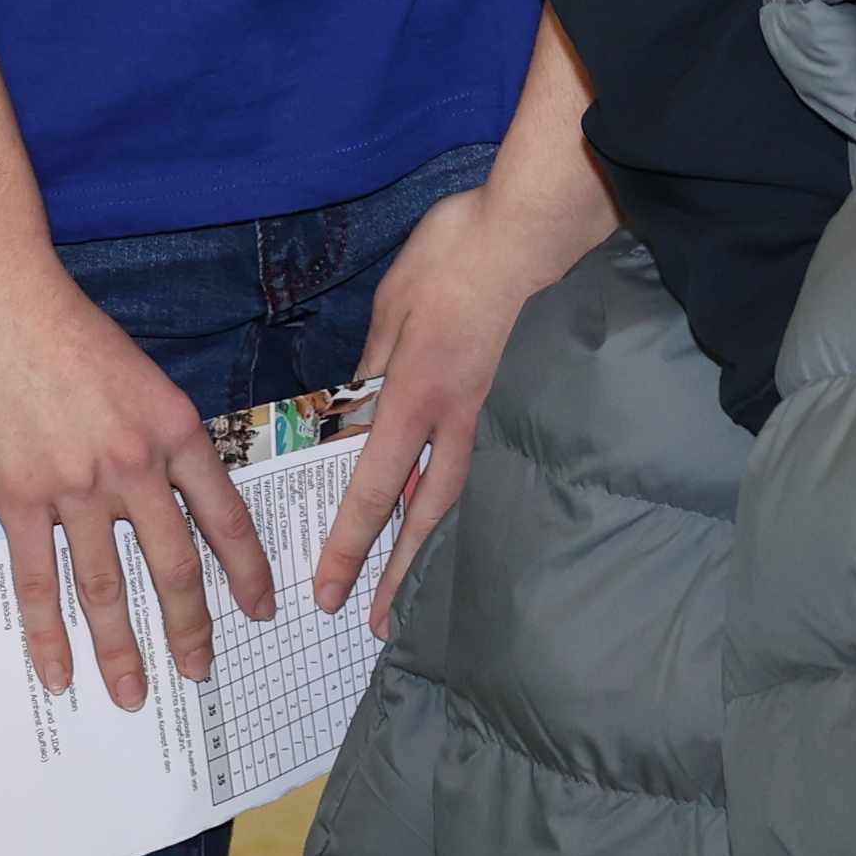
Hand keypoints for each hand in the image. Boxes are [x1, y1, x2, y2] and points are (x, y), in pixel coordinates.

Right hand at [0, 252, 266, 707]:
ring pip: (110, 585)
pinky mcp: (20, 496)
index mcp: (178, 428)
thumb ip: (162, 436)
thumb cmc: (73, 332)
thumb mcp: (143, 377)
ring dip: (124, 647)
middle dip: (193, 625)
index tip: (263, 608)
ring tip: (137, 694)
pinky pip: (41, 580)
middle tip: (203, 671)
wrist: (4, 302)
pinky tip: (59, 674)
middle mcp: (137, 463)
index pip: (226, 514)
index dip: (248, 568)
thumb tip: (176, 490)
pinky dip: (49, 634)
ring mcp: (77, 484)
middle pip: (176, 562)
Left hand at [311, 172, 616, 634]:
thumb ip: (372, 364)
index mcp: (414, 395)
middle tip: (378, 624)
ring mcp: (485, 407)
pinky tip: (451, 514)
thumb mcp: (393, 303)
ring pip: (454, 494)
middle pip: (422, 511)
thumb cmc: (454, 257)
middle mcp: (452, 416)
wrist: (529, 231)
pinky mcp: (505, 392)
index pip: (374, 487)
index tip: (327, 591)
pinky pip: (474, 462)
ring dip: (430, 545)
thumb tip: (351, 415)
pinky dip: (457, 500)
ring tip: (414, 586)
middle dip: (397, 570)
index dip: (349, 544)